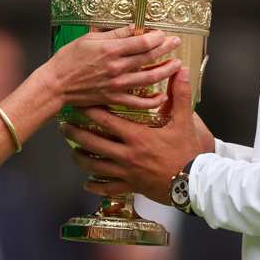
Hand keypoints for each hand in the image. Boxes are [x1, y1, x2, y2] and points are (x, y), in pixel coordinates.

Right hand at [46, 25, 181, 109]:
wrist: (56, 84)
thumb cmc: (69, 59)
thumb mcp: (89, 38)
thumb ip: (114, 34)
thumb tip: (134, 28)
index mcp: (110, 49)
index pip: (142, 42)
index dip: (157, 37)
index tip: (164, 34)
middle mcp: (116, 67)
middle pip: (149, 58)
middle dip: (166, 49)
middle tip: (176, 43)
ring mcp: (116, 84)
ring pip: (148, 78)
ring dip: (165, 71)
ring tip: (176, 65)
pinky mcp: (114, 98)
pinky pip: (138, 102)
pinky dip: (152, 101)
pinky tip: (162, 96)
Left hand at [61, 67, 214, 203]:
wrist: (195, 183)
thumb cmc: (188, 152)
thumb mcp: (185, 122)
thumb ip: (180, 96)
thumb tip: (181, 71)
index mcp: (136, 136)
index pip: (106, 120)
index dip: (89, 111)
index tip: (78, 103)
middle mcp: (126, 154)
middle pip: (93, 143)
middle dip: (75, 134)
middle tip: (63, 127)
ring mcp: (126, 173)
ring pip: (95, 166)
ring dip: (80, 158)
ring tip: (71, 152)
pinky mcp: (131, 187)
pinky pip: (108, 188)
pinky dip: (95, 186)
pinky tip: (87, 183)